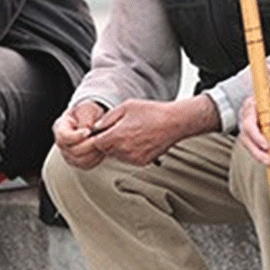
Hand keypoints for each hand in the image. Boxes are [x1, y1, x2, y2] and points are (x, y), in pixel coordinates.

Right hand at [52, 100, 107, 169]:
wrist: (92, 121)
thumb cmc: (88, 114)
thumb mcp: (87, 109)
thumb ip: (86, 117)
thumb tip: (87, 127)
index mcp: (61, 127)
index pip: (63, 137)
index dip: (76, 136)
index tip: (88, 131)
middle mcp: (62, 144)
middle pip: (72, 151)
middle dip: (89, 145)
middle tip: (100, 138)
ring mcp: (69, 155)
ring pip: (80, 161)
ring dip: (94, 153)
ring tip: (102, 143)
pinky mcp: (78, 162)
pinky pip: (87, 165)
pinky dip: (96, 159)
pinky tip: (102, 149)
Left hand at [89, 96, 217, 165]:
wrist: (174, 122)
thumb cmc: (153, 112)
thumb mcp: (126, 107)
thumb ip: (108, 118)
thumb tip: (97, 127)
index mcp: (117, 136)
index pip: (95, 144)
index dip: (96, 137)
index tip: (98, 133)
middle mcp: (124, 151)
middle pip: (105, 150)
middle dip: (108, 141)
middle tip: (119, 129)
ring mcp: (133, 158)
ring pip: (117, 155)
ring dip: (118, 147)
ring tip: (132, 132)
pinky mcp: (142, 162)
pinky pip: (128, 158)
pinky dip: (129, 151)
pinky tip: (139, 139)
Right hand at [240, 77, 269, 165]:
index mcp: (252, 106)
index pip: (248, 123)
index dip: (256, 136)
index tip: (267, 145)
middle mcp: (249, 119)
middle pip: (247, 138)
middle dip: (259, 151)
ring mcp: (254, 130)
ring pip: (253, 147)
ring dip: (266, 156)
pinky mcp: (261, 139)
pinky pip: (262, 150)